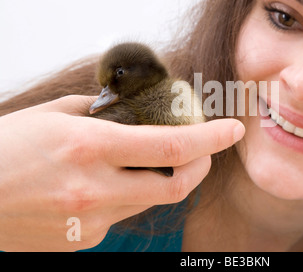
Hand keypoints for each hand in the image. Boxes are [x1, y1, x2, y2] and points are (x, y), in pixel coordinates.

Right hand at [0, 95, 244, 250]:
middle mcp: (95, 189)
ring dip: (165, 179)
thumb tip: (131, 109)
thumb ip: (100, 112)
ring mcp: (91, 221)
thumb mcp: (53, 116)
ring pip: (151, 200)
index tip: (232, 131)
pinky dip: (129, 194)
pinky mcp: (84, 240)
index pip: (172, 147)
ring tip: (152, 160)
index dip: (210, 139)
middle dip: (201, 165)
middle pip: (176, 185)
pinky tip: (110, 182)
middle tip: (204, 150)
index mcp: (90, 148)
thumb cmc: (4, 149)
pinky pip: (123, 214)